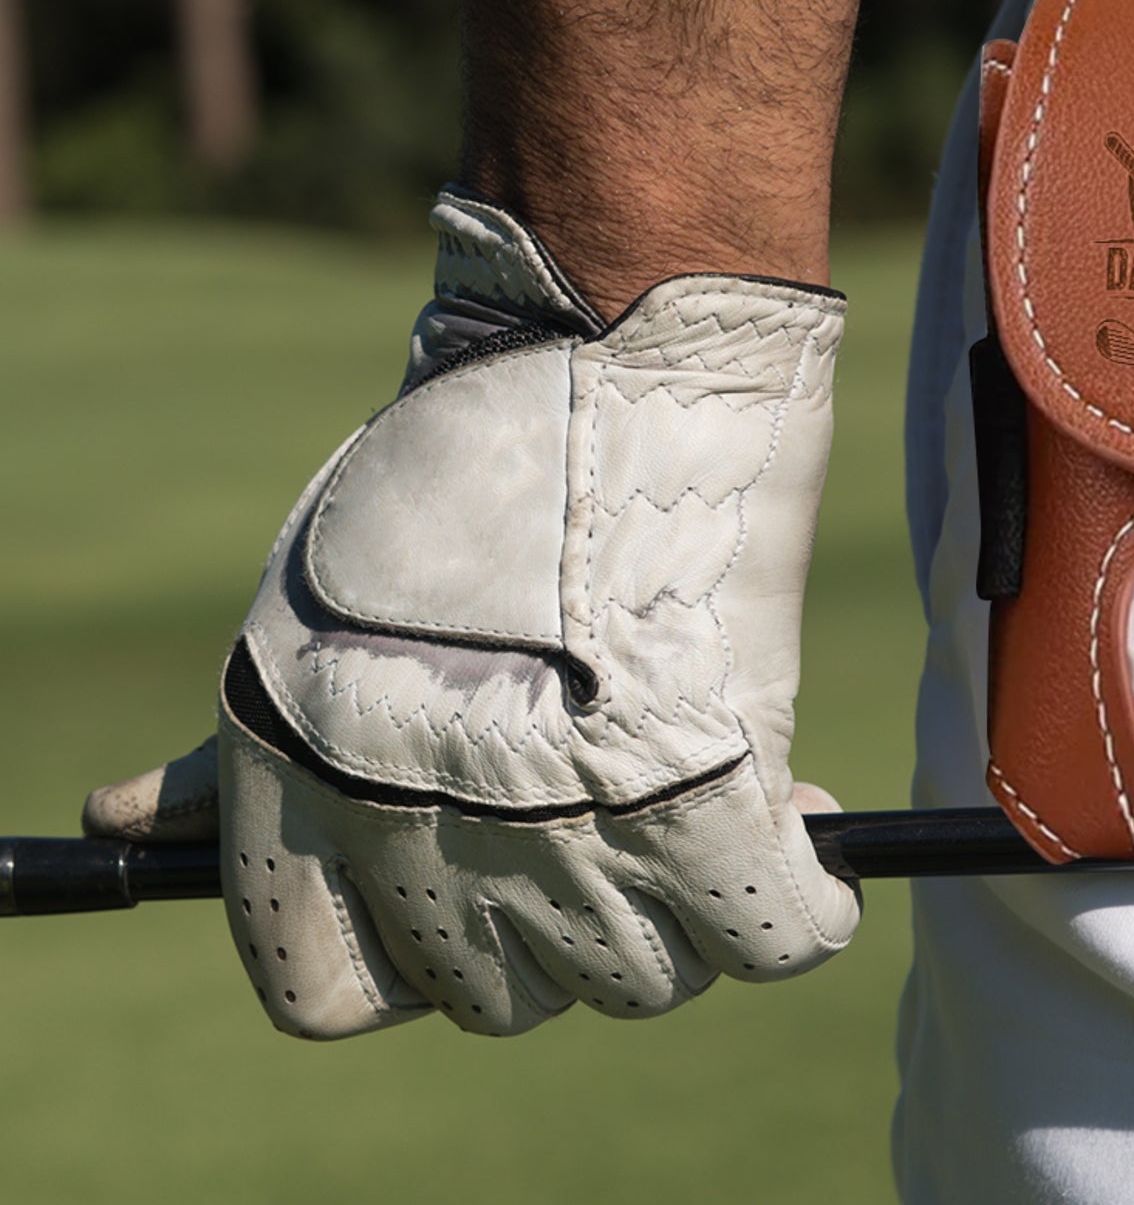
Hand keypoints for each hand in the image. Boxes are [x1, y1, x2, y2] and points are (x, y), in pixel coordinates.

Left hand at [85, 189, 858, 1037]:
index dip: (416, 948)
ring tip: (711, 799)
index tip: (483, 878)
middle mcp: (417, 829)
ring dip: (683, 916)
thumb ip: (233, 753)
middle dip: (560, 926)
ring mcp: (568, 824)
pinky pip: (773, 931)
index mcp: (300, 784)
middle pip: (502, 998)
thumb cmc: (470, 451)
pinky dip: (803, 905)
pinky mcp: (710, 792)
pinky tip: (808, 845)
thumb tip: (116, 831)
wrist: (611, 343)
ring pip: (640, 979)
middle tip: (614, 814)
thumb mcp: (304, 607)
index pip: (326, 993)